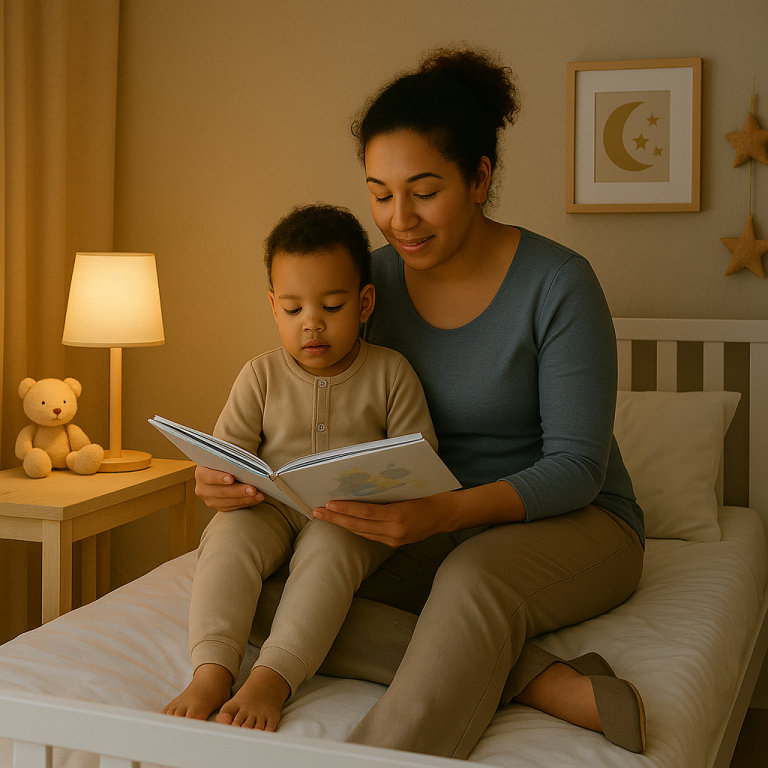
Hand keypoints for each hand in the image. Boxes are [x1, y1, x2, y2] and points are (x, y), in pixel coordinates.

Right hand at [194, 465, 263, 511]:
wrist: (222, 469)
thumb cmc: (226, 460)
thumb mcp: (224, 457)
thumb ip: (230, 460)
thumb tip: (244, 463)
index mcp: (201, 473)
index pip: (208, 476)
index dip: (219, 478)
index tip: (231, 478)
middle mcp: (202, 489)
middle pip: (221, 492)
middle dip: (239, 491)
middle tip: (253, 489)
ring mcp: (210, 500)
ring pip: (228, 502)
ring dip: (246, 499)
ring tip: (259, 495)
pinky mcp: (219, 506)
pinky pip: (233, 507)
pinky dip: (246, 503)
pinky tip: (256, 498)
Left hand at [313, 493, 450, 547]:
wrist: (447, 515)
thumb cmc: (430, 493)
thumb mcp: (411, 486)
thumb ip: (388, 486)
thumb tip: (362, 477)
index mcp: (400, 515)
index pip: (367, 513)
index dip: (346, 509)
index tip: (329, 503)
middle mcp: (396, 531)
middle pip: (359, 526)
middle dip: (336, 518)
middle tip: (317, 511)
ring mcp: (395, 540)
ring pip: (362, 532)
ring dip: (342, 524)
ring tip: (324, 515)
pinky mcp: (394, 543)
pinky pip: (370, 535)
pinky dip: (355, 527)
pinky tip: (343, 521)